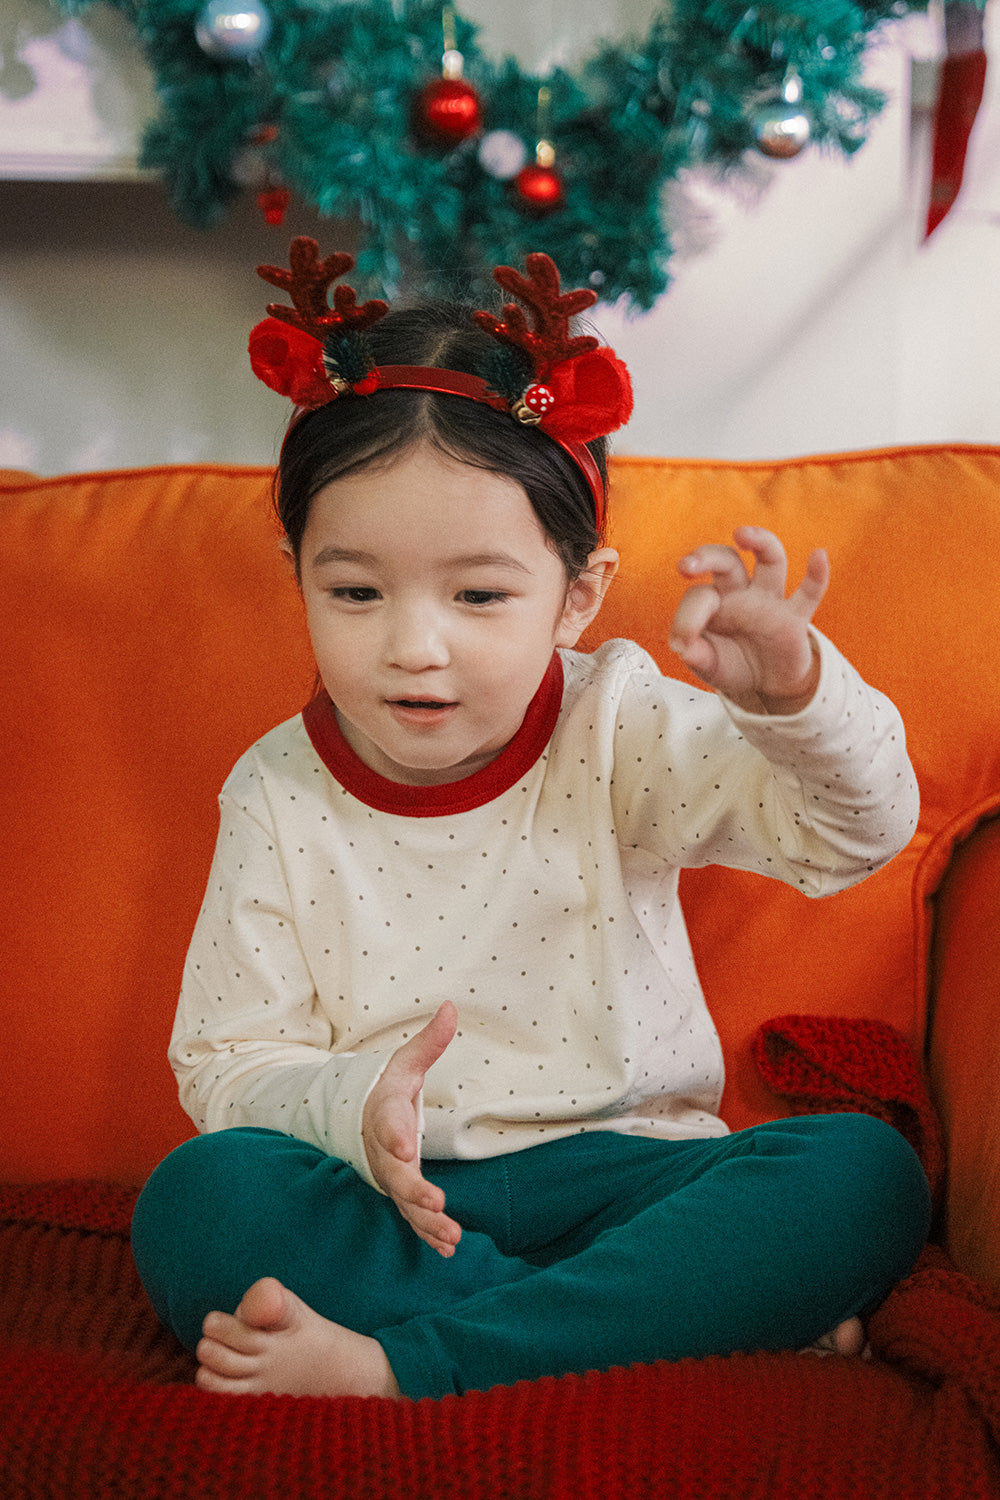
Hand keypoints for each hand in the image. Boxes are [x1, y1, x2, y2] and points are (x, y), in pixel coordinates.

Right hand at [361, 1001, 461, 1256]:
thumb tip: (450, 1006)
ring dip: (425, 1221)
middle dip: (414, 1190)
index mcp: (384, 1113)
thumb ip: (429, 1042)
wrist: (359, 1118)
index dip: (394, 1136)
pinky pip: (410, 1216)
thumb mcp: (405, 1063)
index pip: (387, 1124)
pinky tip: (448, 1248)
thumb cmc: (388, 1088)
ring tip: (451, 1235)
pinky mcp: (398, 1193)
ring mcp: (388, 1176)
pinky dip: (426, 1233)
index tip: (405, 1148)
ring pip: (403, 1202)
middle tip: (436, 1203)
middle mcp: (382, 1150)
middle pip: (394, 1173)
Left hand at [669, 527, 828, 712]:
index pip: (699, 595)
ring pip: (770, 559)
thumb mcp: (709, 666)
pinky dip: (818, 574)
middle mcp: (741, 592)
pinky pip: (810, 591)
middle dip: (707, 556)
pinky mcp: (796, 617)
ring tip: (742, 534)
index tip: (681, 644)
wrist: (767, 684)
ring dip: (760, 542)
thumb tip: (681, 646)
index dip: (687, 618)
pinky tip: (818, 555)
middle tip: (687, 566)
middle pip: (727, 560)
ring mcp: (770, 600)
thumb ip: (695, 655)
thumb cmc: (733, 665)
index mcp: (714, 601)